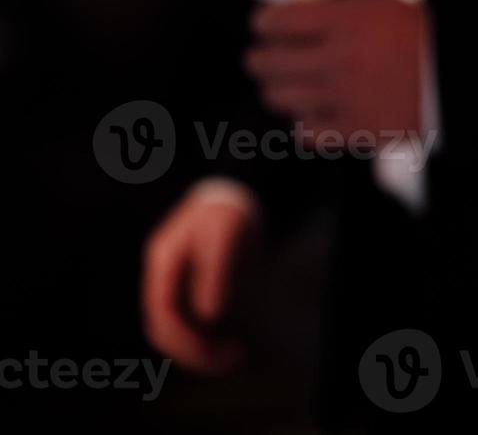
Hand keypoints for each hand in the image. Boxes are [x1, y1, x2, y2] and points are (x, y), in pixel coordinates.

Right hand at [141, 188, 259, 374]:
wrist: (232, 196)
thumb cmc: (228, 213)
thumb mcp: (225, 236)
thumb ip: (216, 273)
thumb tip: (210, 316)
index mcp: (162, 262)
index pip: (162, 313)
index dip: (183, 339)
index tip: (214, 354)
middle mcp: (162, 277)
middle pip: (163, 327)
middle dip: (194, 351)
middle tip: (233, 360)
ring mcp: (173, 284)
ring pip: (174, 330)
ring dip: (199, 349)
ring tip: (234, 358)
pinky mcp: (187, 290)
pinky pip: (188, 324)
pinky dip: (205, 339)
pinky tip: (229, 345)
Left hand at [244, 0, 425, 145]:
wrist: (459, 78)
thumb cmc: (423, 37)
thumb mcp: (384, 4)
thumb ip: (342, 3)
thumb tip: (304, 4)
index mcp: (347, 21)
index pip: (277, 20)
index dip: (264, 22)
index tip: (264, 24)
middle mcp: (339, 59)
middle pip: (267, 62)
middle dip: (260, 57)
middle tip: (264, 56)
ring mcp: (345, 97)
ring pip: (279, 97)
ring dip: (278, 89)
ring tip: (286, 85)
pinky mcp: (356, 129)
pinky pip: (305, 131)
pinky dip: (304, 122)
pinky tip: (313, 112)